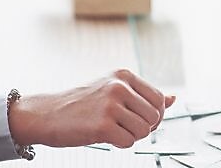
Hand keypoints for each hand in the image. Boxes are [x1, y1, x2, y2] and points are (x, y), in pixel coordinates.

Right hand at [7, 69, 176, 147]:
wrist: (46, 114)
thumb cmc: (81, 104)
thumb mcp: (113, 91)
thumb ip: (143, 95)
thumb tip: (173, 99)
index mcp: (124, 75)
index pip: (159, 99)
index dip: (153, 114)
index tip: (138, 118)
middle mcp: (119, 86)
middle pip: (155, 117)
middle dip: (143, 127)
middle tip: (123, 126)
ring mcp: (111, 105)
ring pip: (144, 131)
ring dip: (131, 136)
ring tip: (113, 130)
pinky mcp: (102, 125)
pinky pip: (129, 142)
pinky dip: (119, 144)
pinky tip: (104, 136)